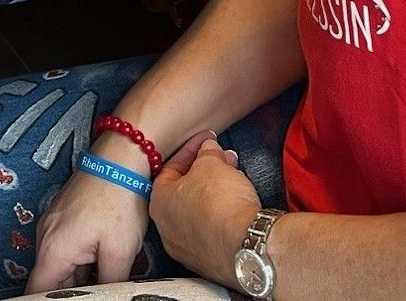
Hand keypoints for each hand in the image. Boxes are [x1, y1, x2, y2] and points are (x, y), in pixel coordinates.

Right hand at [24, 138, 153, 289]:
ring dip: (78, 275)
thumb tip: (106, 296)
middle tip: (97, 291)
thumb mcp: (120, 252)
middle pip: (51, 278)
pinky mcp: (63, 215)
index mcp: (54, 249)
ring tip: (104, 274)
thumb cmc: (119, 199)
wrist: (121, 158)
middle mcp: (46, 235)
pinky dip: (80, 259)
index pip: (37, 291)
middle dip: (71, 290)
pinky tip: (102, 259)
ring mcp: (53, 223)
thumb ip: (108, 284)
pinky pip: (65, 246)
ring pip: (60, 263)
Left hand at [149, 134, 260, 283]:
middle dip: (205, 170)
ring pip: (198, 212)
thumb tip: (208, 150)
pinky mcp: (208, 263)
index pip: (171, 168)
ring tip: (234, 179)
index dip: (192, 150)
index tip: (205, 141)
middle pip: (185, 191)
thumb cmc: (221, 205)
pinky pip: (211, 231)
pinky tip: (235, 206)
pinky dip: (221, 215)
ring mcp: (187, 249)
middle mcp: (167, 229)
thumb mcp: (211, 163)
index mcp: (159, 202)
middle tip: (222, 159)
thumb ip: (206, 153)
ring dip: (214, 192)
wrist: (246, 245)